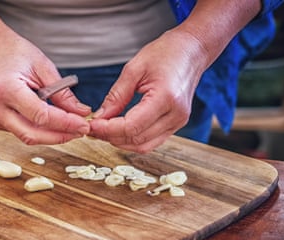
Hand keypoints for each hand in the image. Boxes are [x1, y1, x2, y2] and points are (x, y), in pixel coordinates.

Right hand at [0, 33, 91, 144]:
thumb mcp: (43, 67)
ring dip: (52, 135)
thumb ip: (62, 93)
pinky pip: (22, 131)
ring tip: (72, 126)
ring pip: (28, 136)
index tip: (84, 124)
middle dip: (60, 136)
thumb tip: (82, 113)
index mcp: (6, 89)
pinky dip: (40, 130)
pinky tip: (53, 122)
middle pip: (32, 135)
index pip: (40, 116)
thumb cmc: (15, 54)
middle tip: (81, 130)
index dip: (65, 124)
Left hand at [89, 29, 208, 152]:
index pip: (131, 127)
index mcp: (166, 98)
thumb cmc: (167, 52)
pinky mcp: (176, 124)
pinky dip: (133, 140)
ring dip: (121, 141)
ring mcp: (178, 122)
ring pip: (144, 145)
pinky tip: (119, 130)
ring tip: (104, 130)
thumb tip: (100, 117)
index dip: (108, 130)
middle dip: (110, 137)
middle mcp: (175, 114)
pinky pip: (152, 141)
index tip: (92, 125)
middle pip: (137, 139)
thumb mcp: (134, 68)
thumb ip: (116, 96)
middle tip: (93, 128)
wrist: (191, 50)